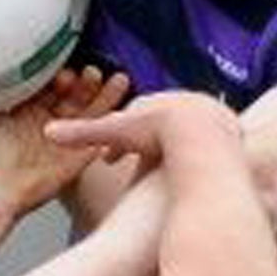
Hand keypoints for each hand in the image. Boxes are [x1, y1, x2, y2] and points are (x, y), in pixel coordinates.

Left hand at [0, 66, 130, 216]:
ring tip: (116, 78)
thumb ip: (3, 84)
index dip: (60, 73)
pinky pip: (98, 136)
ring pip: (89, 113)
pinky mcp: (76, 159)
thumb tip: (5, 60)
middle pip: (72, 97)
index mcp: (24, 111)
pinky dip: (110, 121)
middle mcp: (44, 124)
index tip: (67, 64)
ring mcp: (62, 141)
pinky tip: (120, 107)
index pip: (50, 85)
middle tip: (92, 71)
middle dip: (84, 82)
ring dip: (103, 95)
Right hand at [46, 90, 240, 165]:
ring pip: (182, 133)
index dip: (115, 140)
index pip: (126, 119)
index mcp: (150, 103)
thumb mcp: (116, 133)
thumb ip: (83, 134)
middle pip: (155, 124)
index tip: (110, 160)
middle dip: (144, 142)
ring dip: (172, 148)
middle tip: (136, 164)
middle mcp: (176, 103)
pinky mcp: (227, 130)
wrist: (204, 137)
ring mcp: (203, 114)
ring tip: (165, 171)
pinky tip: (195, 172)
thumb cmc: (159, 134)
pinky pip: (207, 143)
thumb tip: (48, 134)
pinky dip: (198, 155)